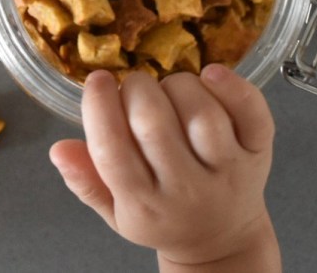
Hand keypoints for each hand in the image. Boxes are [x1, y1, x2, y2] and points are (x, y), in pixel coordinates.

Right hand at [49, 65, 276, 267]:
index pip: (112, 152)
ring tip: (168, 89)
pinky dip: (232, 87)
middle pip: (154, 125)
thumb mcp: (116, 211)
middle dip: (136, 90)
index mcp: (144, 206)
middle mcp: (187, 191)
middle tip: (134, 85)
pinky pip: (252, 114)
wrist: (222, 241)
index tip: (97, 80)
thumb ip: (86, 180)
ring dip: (178, 86)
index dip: (99, 107)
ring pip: (201, 114)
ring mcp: (228, 172)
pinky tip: (211, 74)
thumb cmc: (163, 217)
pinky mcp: (259, 152)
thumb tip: (57, 149)